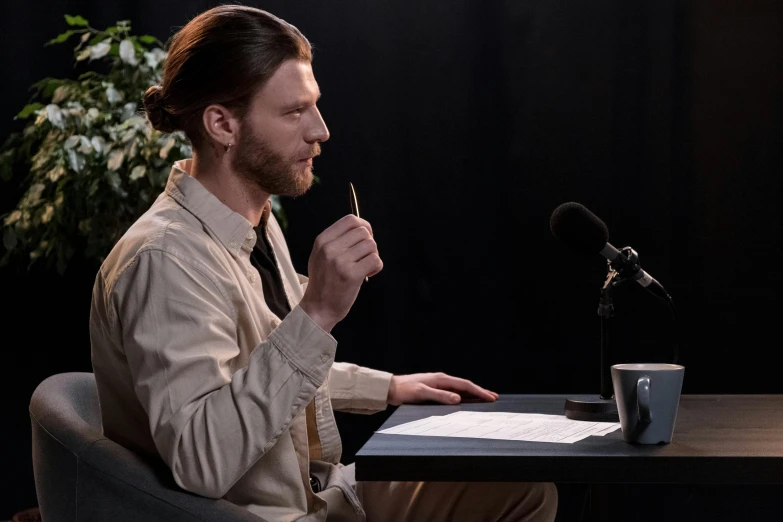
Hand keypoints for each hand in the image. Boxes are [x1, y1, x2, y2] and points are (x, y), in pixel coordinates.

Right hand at [299, 215, 382, 331]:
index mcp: (322, 240)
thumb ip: (336, 240)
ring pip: (371, 245)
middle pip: (363, 232)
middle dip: (369, 243)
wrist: (318, 308)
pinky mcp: (351, 275)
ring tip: (365, 267)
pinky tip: (368, 274)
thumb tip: (362, 228)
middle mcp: (330, 248)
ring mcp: (340, 261)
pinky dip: (376, 267)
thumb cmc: (323, 282)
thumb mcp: (320, 255)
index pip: (350, 220)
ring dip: (373, 256)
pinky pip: (375, 260)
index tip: (366, 237)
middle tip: (365, 257)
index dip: (364, 226)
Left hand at [387, 372, 498, 405]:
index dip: (479, 391)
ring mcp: (438, 385)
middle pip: (465, 386)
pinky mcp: (434, 390)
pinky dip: (463, 397)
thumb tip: (458, 399)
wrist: (390, 389)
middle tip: (493, 397)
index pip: (465, 385)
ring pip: (460, 390)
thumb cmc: (404, 391)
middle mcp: (441, 380)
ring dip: (472, 394)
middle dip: (480, 391)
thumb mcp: (422, 393)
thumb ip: (440, 396)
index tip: (490, 397)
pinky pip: (453, 393)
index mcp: (441, 379)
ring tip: (484, 399)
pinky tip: (466, 401)